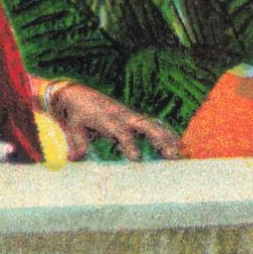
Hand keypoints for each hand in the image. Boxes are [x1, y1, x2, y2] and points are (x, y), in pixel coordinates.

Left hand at [44, 81, 180, 160]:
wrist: (77, 95)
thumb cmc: (75, 114)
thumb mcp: (72, 127)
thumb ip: (76, 142)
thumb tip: (74, 158)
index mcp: (107, 119)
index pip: (121, 132)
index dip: (129, 143)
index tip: (136, 158)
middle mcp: (122, 116)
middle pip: (145, 126)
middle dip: (159, 139)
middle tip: (171, 154)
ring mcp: (130, 116)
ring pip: (152, 125)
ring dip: (167, 138)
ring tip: (180, 152)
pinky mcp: (133, 118)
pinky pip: (152, 125)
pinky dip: (165, 133)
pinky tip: (177, 143)